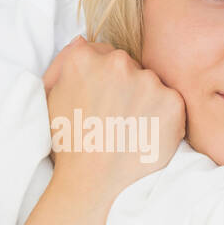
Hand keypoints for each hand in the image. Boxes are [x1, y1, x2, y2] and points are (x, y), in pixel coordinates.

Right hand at [42, 35, 184, 210]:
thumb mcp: (52, 98)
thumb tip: (82, 41)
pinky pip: (170, 103)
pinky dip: (162, 118)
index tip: (99, 102)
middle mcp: (117, 62)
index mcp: (83, 57)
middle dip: (122, 87)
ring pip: (149, 83)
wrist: (92, 183)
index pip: (100, 54)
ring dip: (143, 101)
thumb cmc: (69, 143)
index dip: (100, 79)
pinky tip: (145, 136)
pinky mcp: (172, 102)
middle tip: (113, 118)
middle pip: (126, 66)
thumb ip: (65, 64)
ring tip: (129, 130)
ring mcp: (147, 81)